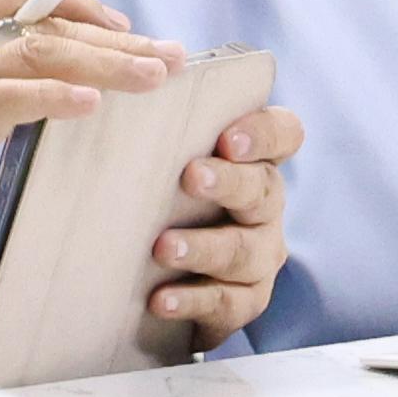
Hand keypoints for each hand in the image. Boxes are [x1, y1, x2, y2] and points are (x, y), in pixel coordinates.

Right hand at [0, 0, 170, 268]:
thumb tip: (16, 115)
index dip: (73, 1)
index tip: (119, 26)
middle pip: (42, 24)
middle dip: (114, 38)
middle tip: (168, 54)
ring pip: (35, 53)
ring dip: (104, 64)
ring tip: (153, 76)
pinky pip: (6, 100)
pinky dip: (52, 96)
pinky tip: (89, 104)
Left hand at [146, 97, 303, 338]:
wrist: (158, 276)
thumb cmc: (162, 198)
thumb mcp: (162, 163)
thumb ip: (155, 133)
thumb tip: (114, 94)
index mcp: (255, 161)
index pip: (282, 133)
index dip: (263, 133)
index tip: (227, 138)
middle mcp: (265, 206)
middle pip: (262, 188)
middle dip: (228, 182)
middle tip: (191, 176)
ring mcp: (260, 255)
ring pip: (244, 250)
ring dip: (204, 247)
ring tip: (163, 247)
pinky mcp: (244, 301)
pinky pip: (227, 302)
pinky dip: (193, 300)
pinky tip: (161, 299)